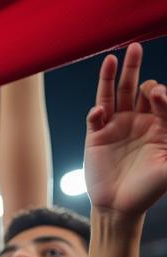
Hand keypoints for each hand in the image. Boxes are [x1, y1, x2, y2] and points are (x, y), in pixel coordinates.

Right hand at [84, 43, 166, 216]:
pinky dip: (97, 111)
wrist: (119, 207)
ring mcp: (116, 127)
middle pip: (137, 87)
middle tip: (136, 49)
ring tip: (113, 57)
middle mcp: (138, 121)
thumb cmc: (149, 189)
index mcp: (160, 125)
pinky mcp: (96, 136)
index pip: (160, 98)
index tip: (158, 97)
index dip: (161, 92)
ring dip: (113, 76)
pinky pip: (95, 117)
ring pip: (115, 94)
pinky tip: (100, 112)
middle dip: (137, 69)